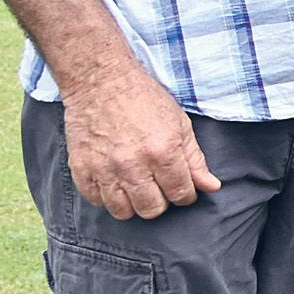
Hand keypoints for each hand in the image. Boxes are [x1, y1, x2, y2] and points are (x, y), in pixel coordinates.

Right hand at [65, 65, 214, 220]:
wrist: (101, 81)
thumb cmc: (144, 99)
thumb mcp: (180, 124)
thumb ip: (195, 160)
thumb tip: (212, 187)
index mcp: (163, 152)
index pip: (180, 194)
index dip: (186, 195)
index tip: (182, 188)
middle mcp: (133, 165)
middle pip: (152, 209)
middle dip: (161, 202)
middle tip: (159, 187)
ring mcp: (104, 168)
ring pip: (122, 211)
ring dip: (133, 204)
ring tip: (137, 187)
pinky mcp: (81, 168)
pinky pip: (95, 200)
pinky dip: (106, 197)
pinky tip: (115, 182)